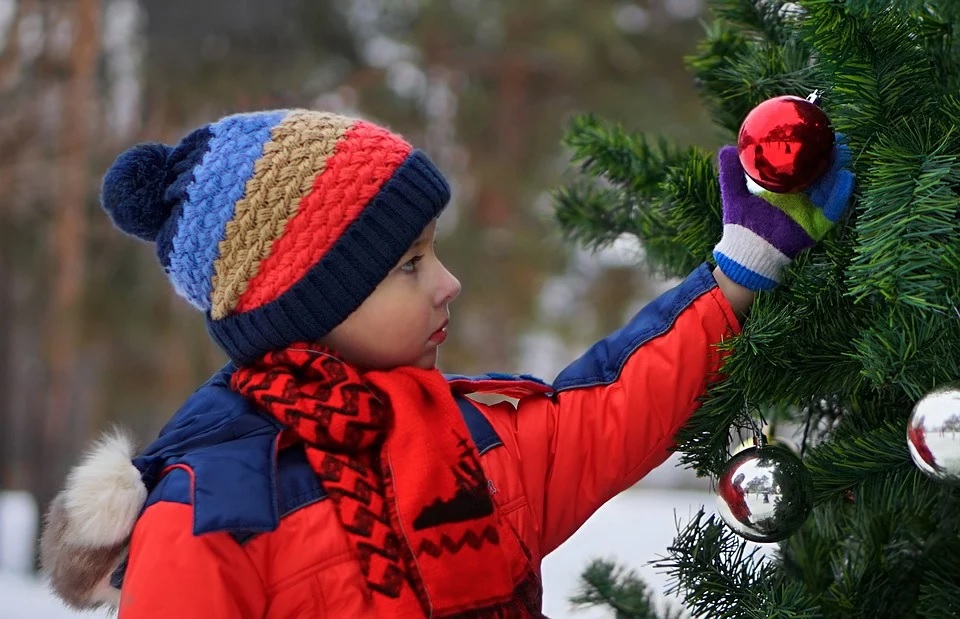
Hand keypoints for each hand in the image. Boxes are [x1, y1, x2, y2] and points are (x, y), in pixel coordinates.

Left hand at [712, 135, 855, 290]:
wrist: (744, 253)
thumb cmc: (740, 226)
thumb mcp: (735, 194)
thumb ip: (732, 172)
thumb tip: (728, 148)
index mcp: (784, 190)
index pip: (803, 167)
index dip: (812, 151)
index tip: (817, 133)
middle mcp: (800, 199)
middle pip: (821, 174)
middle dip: (831, 157)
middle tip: (837, 137)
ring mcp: (809, 212)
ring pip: (830, 187)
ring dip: (839, 169)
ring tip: (843, 151)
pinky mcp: (815, 226)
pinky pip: (833, 209)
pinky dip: (840, 194)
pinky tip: (847, 177)